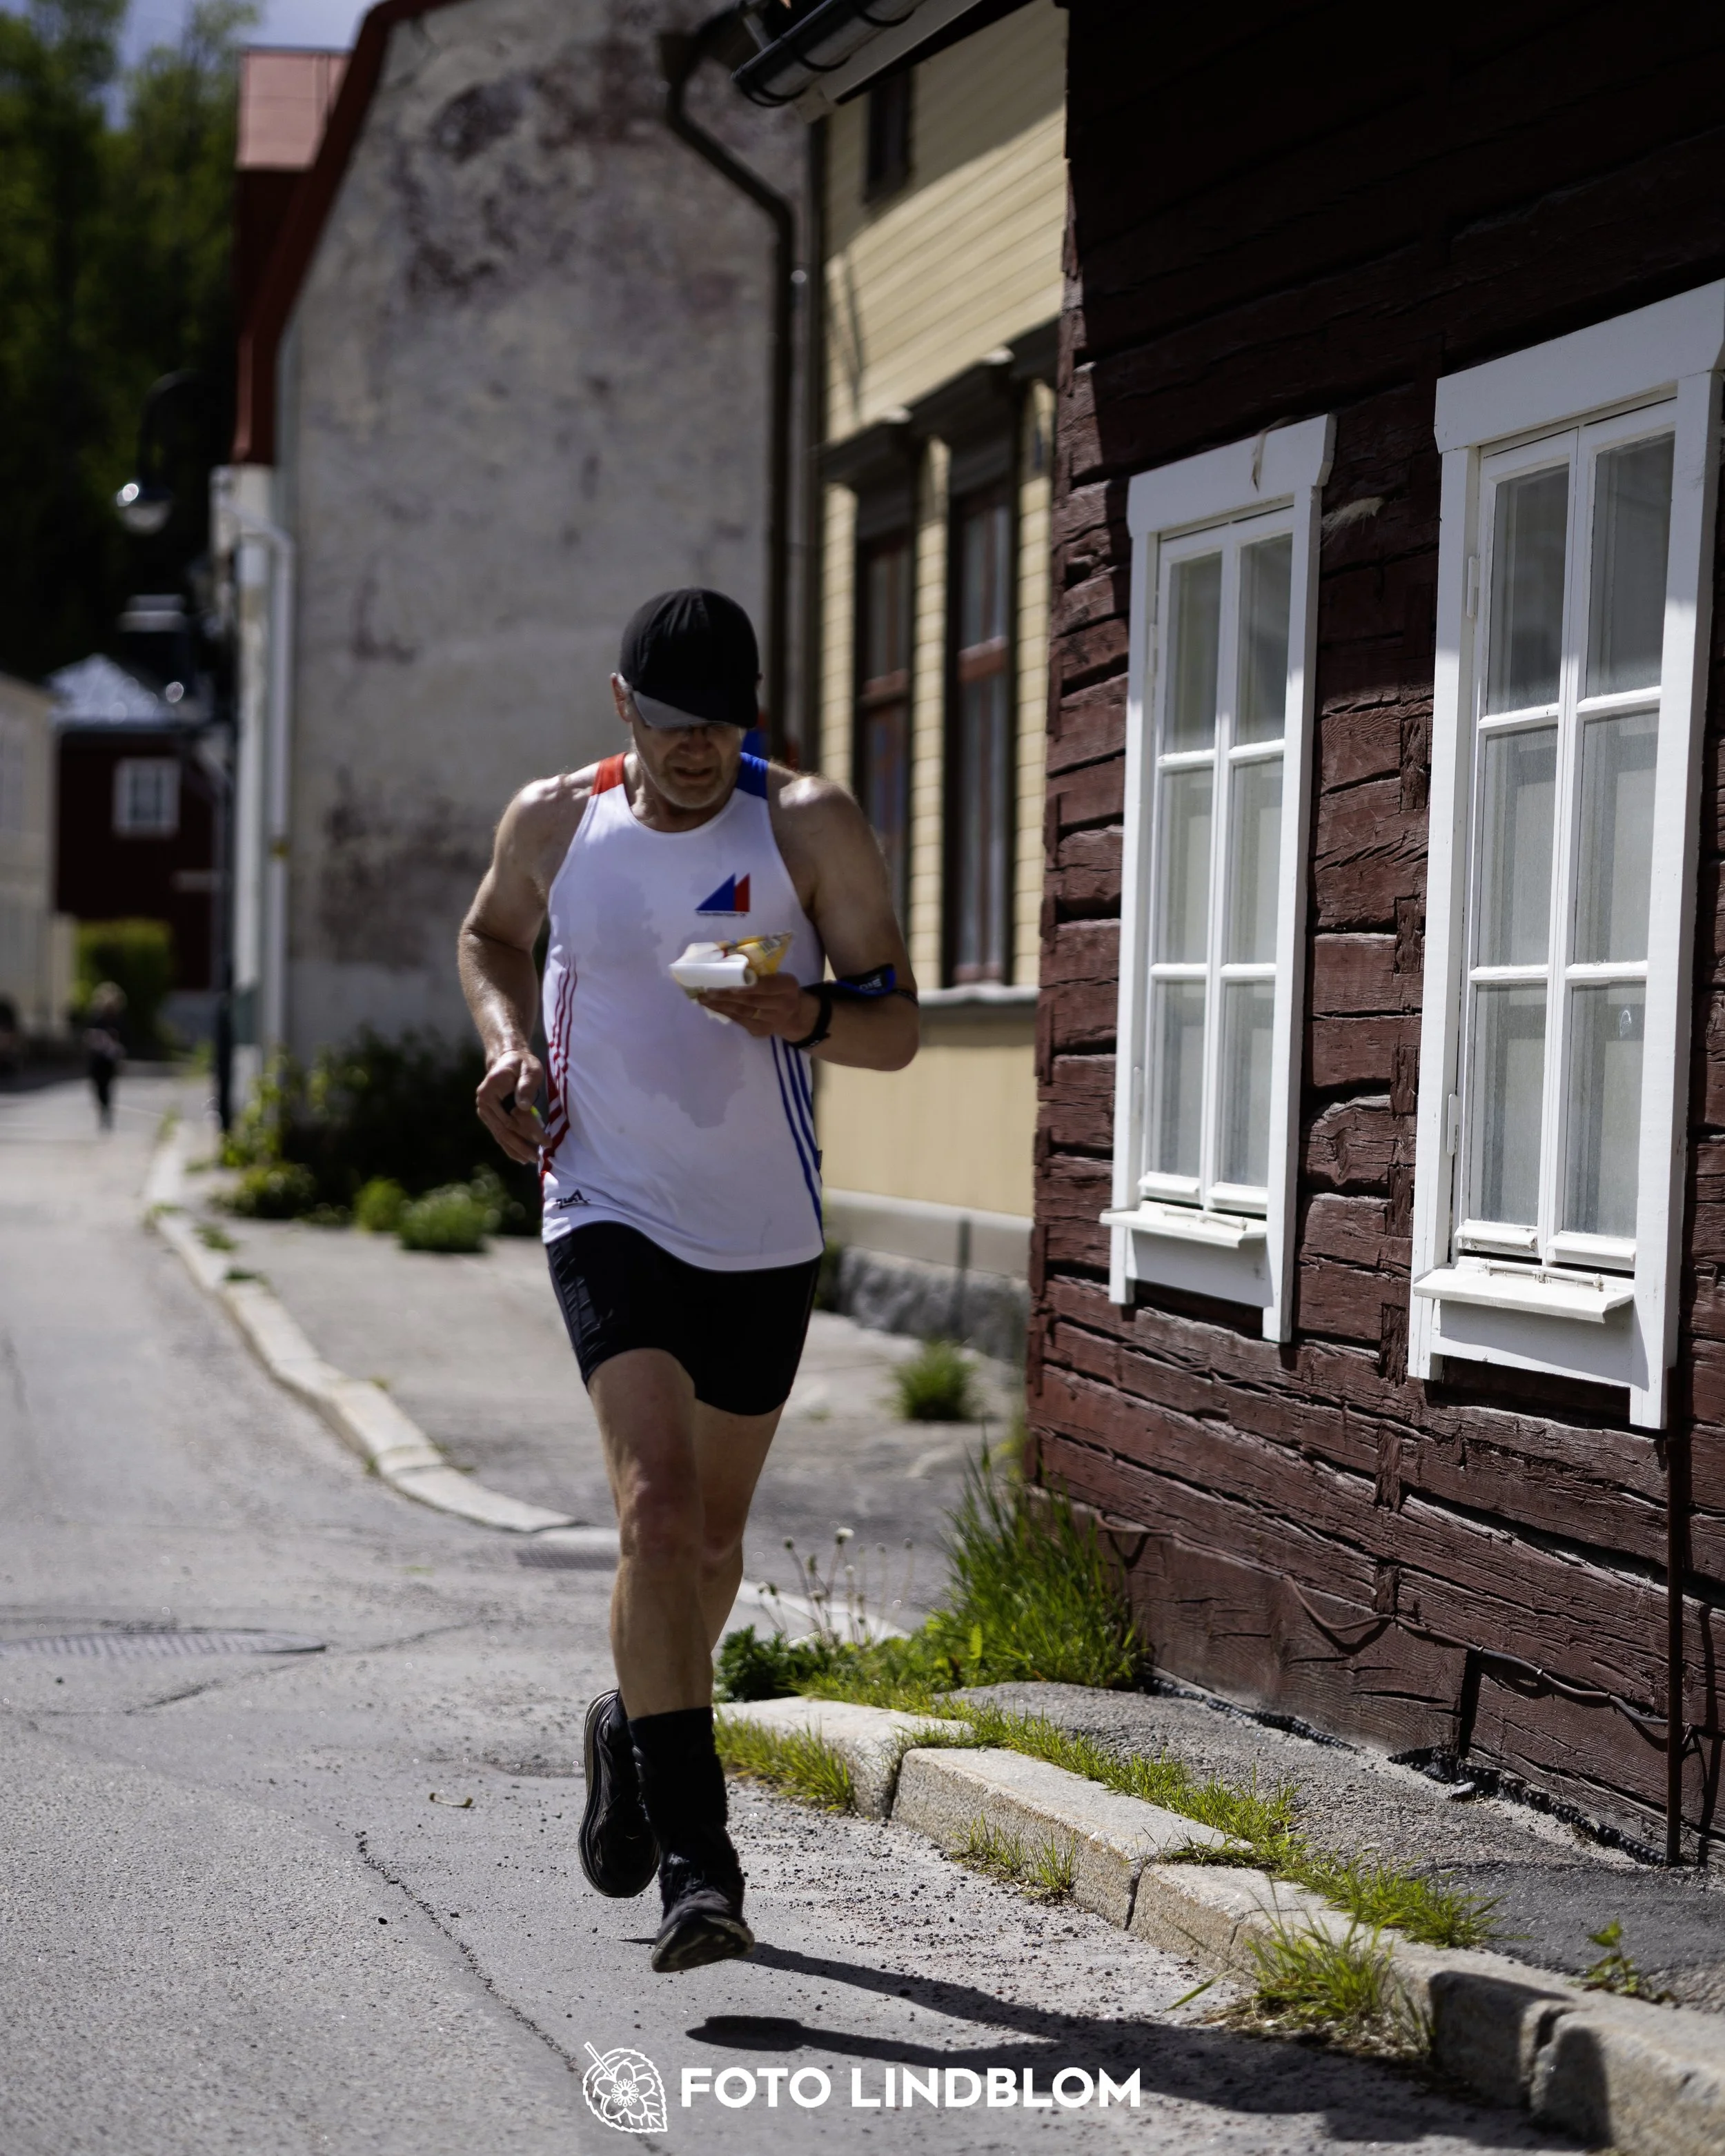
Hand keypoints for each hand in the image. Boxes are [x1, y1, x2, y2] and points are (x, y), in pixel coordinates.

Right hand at [475, 1042, 545, 1162]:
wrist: (508, 1060)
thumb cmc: (522, 1063)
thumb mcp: (529, 1069)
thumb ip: (526, 1085)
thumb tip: (523, 1106)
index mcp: (490, 1090)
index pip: (511, 1116)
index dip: (529, 1130)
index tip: (545, 1140)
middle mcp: (483, 1102)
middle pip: (504, 1129)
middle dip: (522, 1144)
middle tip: (538, 1157)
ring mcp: (484, 1111)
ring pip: (501, 1135)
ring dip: (515, 1149)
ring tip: (530, 1160)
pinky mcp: (488, 1116)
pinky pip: (499, 1133)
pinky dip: (509, 1146)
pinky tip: (519, 1156)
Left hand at [696, 975, 817, 1040]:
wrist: (795, 1015)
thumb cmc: (781, 989)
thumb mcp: (780, 977)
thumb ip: (762, 974)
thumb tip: (730, 964)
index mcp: (788, 987)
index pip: (766, 987)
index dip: (747, 987)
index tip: (729, 984)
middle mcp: (783, 1006)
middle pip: (751, 1001)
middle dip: (727, 996)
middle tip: (707, 990)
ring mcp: (772, 1021)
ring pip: (743, 1012)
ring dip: (721, 1005)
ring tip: (704, 998)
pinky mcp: (761, 1031)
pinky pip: (740, 1021)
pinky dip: (724, 1012)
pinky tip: (712, 1006)